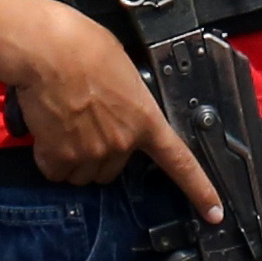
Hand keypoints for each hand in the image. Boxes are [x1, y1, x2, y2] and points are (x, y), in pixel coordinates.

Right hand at [0, 0, 218, 215]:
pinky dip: (49, 156)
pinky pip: (55, 170)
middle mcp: (122, 143)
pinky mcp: (60, 157)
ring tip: (64, 122)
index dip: (200, 190)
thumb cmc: (82, 48)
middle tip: (84, 122)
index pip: (180, 162)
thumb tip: (117, 108)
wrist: (48, 51)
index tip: (213, 212)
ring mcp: (91, 153)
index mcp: (145, 119)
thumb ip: (128, 101)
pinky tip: (48, 129)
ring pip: (82, 174)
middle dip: (98, 154)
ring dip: (72, 158)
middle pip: (112, 170)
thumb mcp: (123, 71)